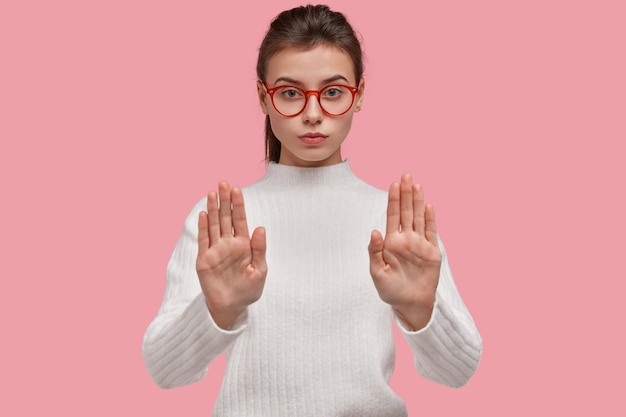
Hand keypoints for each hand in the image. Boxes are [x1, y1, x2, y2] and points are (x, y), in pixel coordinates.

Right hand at [196, 181, 266, 329]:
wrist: (231, 307)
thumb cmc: (248, 290)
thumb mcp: (260, 270)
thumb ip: (260, 249)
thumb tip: (261, 228)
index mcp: (244, 245)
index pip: (240, 220)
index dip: (238, 204)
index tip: (236, 189)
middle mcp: (228, 244)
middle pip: (226, 217)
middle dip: (225, 200)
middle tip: (223, 182)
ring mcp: (216, 250)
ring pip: (214, 224)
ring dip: (213, 208)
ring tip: (212, 192)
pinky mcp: (204, 259)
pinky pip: (204, 240)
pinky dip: (204, 227)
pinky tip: (205, 214)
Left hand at [368, 174, 441, 330]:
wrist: (410, 305)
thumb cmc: (390, 290)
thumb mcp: (377, 273)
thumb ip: (374, 252)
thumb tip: (374, 231)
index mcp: (391, 242)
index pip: (392, 216)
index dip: (394, 200)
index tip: (394, 184)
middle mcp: (406, 239)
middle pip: (406, 212)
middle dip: (406, 193)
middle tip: (405, 174)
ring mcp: (419, 244)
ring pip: (419, 217)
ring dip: (418, 201)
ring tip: (416, 184)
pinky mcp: (432, 252)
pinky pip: (431, 232)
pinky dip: (430, 219)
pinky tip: (428, 206)